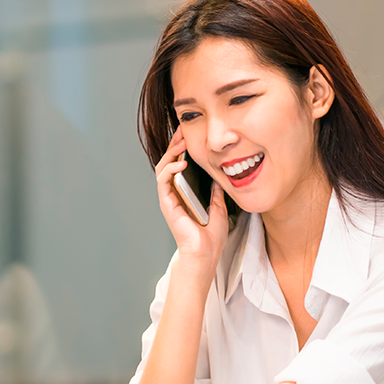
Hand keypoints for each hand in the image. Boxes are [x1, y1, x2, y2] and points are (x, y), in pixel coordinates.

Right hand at [155, 132, 228, 273]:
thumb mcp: (219, 207)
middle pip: (169, 162)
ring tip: (181, 142)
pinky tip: (181, 162)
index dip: (183, 149)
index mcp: (185, 193)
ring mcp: (169, 198)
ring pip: (163, 167)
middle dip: (175, 145)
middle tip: (182, 131)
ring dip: (171, 153)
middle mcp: (174, 194)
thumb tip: (219, 177)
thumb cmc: (210, 236)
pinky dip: (170, 169)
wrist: (205, 253)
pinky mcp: (167, 203)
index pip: (180, 165)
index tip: (191, 135)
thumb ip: (216, 192)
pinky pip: (163, 180)